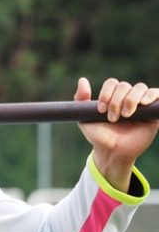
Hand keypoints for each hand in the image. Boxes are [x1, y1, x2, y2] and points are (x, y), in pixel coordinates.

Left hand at [75, 77, 158, 191]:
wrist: (112, 151)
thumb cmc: (98, 135)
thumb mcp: (84, 117)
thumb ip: (81, 99)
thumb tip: (82, 80)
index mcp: (113, 96)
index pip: (112, 83)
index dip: (106, 94)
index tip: (100, 110)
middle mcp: (127, 97)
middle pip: (125, 86)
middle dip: (116, 101)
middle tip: (112, 118)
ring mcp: (141, 104)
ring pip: (140, 88)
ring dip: (130, 100)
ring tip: (126, 115)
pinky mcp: (154, 112)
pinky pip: (157, 94)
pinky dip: (152, 95)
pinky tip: (143, 103)